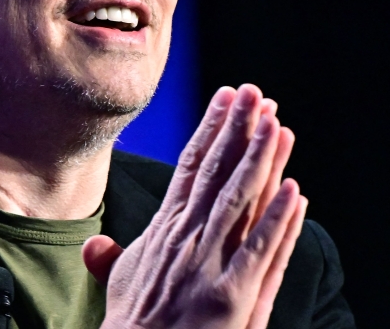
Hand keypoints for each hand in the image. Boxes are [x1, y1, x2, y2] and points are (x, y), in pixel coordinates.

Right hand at [83, 84, 306, 327]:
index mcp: (165, 230)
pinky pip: (261, 251)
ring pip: (241, 201)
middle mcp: (188, 239)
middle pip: (217, 173)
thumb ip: (114, 258)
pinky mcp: (233, 297)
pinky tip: (294, 189)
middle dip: (238, 130)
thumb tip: (94, 244)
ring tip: (276, 123)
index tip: (228, 98)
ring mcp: (210, 266)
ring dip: (260, 160)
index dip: (211, 130)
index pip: (190, 167)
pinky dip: (278, 219)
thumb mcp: (119, 285)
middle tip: (256, 93)